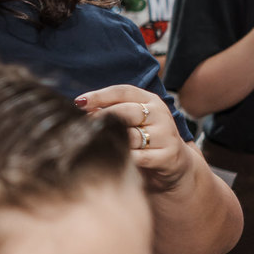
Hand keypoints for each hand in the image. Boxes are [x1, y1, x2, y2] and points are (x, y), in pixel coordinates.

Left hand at [75, 85, 190, 191]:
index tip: (78, 102)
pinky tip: (115, 159)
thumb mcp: (132, 119)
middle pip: (126, 111)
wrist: (174, 162)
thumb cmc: (144, 136)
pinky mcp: (168, 156)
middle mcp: (160, 114)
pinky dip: (125, 158)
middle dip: (103, 118)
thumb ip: (111, 110)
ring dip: (112, 141)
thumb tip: (81, 107)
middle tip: (84, 127)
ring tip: (96, 145)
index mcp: (149, 100)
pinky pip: (140, 157)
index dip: (99, 95)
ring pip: (132, 136)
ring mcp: (166, 134)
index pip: (122, 91)